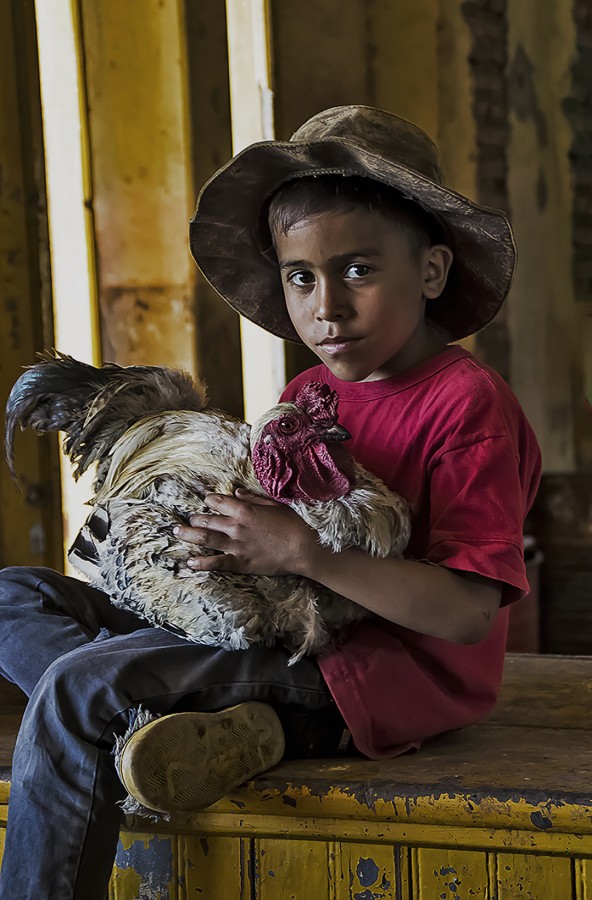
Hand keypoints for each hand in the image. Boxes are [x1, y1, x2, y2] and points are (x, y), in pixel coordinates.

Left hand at [175, 490, 317, 575]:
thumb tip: (236, 492)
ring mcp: (236, 545)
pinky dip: (202, 562)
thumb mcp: (274, 505)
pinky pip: (216, 562)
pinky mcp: (240, 563)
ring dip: (189, 535)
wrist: (304, 548)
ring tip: (177, 533)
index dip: (210, 500)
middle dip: (195, 518)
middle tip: (187, 519)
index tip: (206, 501)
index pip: (218, 501)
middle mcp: (236, 526)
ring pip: (205, 538)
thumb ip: (253, 498)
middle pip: (207, 520)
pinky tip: (190, 562)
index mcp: (244, 510)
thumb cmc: (294, 524)